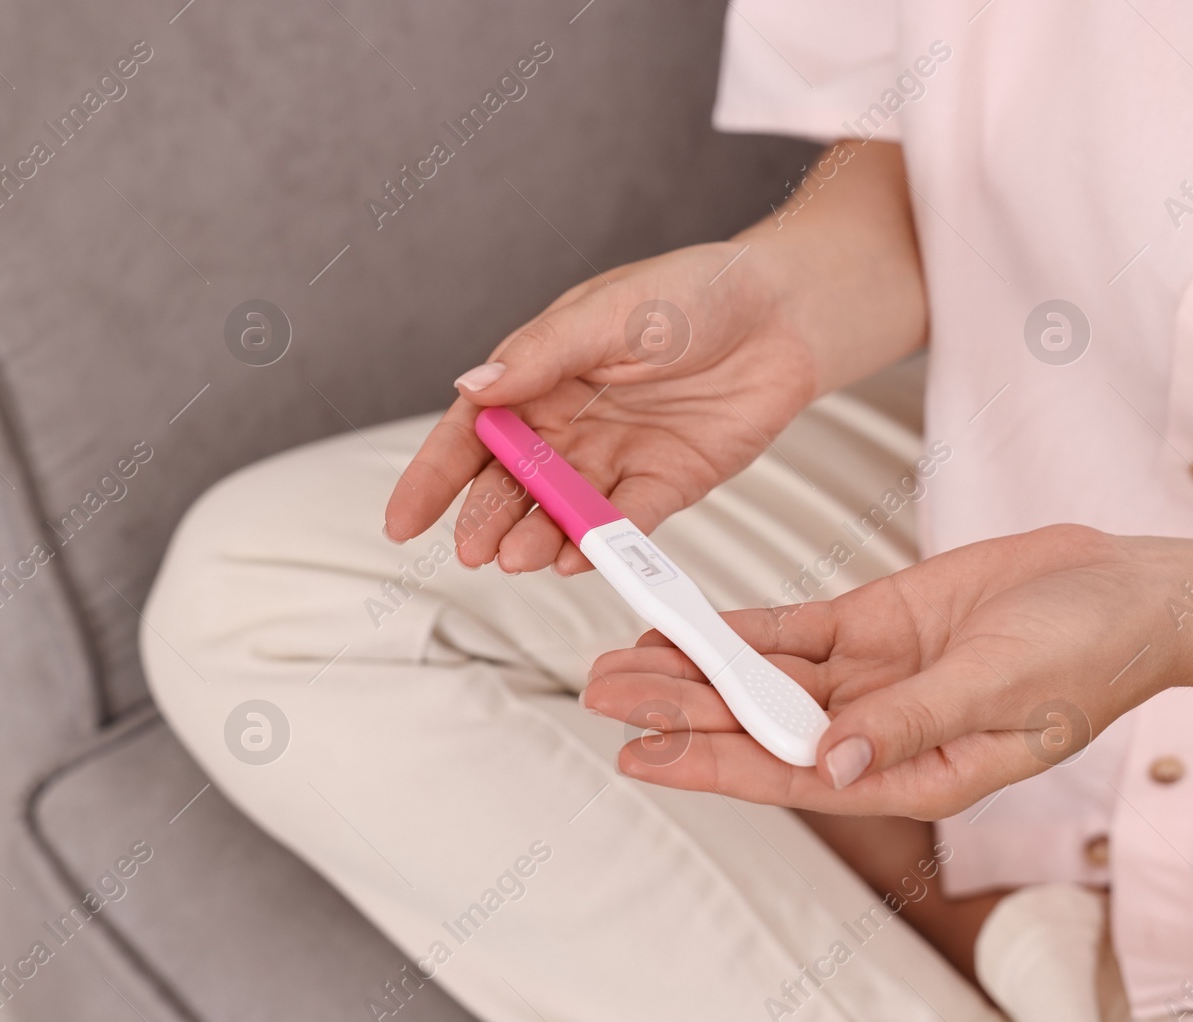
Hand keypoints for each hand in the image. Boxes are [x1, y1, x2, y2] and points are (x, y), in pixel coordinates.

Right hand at [384, 140, 926, 575]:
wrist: (790, 311)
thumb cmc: (697, 291)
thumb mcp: (610, 311)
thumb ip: (541, 354)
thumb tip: (472, 386)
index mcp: (540, 374)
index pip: (471, 432)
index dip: (432, 478)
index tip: (403, 522)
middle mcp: (569, 423)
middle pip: (510, 483)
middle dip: (487, 519)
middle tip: (476, 551)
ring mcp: (614, 457)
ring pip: (560, 511)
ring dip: (537, 537)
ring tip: (521, 559)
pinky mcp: (665, 484)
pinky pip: (623, 523)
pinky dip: (598, 544)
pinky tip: (574, 559)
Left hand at [583, 525, 1192, 819]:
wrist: (1124, 589)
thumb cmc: (1089, 655)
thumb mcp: (1003, 690)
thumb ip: (913, 722)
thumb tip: (831, 760)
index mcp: (908, 770)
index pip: (789, 772)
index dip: (711, 764)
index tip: (642, 756)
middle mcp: (872, 729)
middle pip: (756, 725)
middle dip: (677, 711)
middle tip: (602, 695)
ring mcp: (867, 675)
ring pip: (759, 679)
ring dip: (692, 669)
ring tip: (620, 662)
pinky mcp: (870, 625)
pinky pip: (789, 632)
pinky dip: (737, 630)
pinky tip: (684, 628)